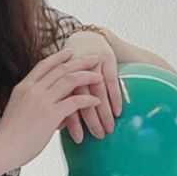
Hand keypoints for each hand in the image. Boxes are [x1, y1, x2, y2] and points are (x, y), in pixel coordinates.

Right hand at [0, 49, 111, 170]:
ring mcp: (42, 100)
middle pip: (61, 69)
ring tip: (99, 76)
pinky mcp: (50, 114)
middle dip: (80, 61)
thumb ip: (37, 109)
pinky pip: (75, 101)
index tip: (70, 52)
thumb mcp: (20, 114)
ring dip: (87, 76)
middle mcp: (33, 89)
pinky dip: (88, 99)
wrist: (2, 149)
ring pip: (70, 80)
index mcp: (23, 87)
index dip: (59, 57)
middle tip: (93, 58)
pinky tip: (96, 101)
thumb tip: (58, 118)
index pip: (44, 65)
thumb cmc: (9, 138)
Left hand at [51, 26, 124, 141]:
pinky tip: (117, 111)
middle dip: (90, 120)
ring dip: (103, 112)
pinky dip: (114, 97)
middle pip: (80, 97)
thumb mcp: (62, 80)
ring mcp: (90, 63)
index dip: (71, 122)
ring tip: (108, 129)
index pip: (63, 102)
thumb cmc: (72, 66)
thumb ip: (60, 100)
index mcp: (59, 74)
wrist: (86, 36)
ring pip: (96, 90)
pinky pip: (110, 80)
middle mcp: (73, 68)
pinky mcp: (106, 59)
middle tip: (99, 136)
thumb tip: (60, 126)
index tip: (78, 139)